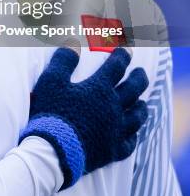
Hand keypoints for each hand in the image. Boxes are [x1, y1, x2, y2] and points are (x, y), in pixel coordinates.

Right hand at [19, 47, 148, 188]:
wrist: (54, 151)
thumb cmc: (52, 113)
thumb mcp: (52, 81)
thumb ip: (64, 60)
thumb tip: (73, 43)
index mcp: (99, 89)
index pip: (116, 67)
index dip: (122, 57)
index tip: (127, 51)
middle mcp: (113, 108)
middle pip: (133, 89)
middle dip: (139, 78)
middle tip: (141, 72)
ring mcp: (115, 131)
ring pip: (136, 116)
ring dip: (141, 107)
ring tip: (143, 103)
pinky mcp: (112, 151)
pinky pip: (130, 143)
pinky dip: (133, 136)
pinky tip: (133, 134)